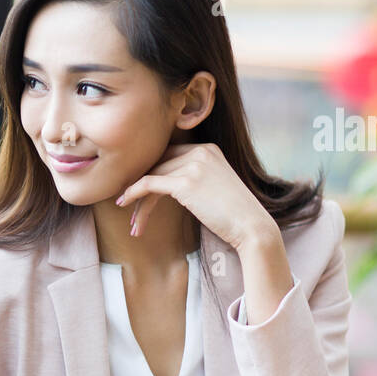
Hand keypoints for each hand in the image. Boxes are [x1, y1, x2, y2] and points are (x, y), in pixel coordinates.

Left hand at [115, 143, 275, 251]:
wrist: (251, 227)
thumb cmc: (235, 215)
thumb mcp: (215, 187)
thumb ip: (195, 179)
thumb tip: (167, 187)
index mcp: (209, 149)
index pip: (169, 155)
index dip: (150, 173)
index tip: (138, 192)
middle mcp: (201, 151)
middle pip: (158, 166)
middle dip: (141, 189)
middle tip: (129, 210)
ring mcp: (193, 165)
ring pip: (151, 177)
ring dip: (137, 201)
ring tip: (133, 223)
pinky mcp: (185, 182)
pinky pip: (149, 184)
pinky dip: (133, 194)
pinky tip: (125, 204)